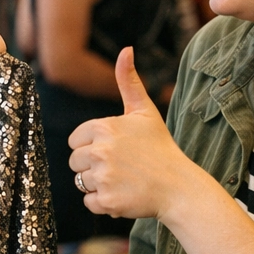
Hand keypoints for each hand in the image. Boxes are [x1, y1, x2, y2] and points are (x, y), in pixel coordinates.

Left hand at [68, 49, 196, 220]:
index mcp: (104, 128)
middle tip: (121, 167)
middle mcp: (100, 151)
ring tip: (124, 180)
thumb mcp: (145, 112)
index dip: (92, 146)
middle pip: (75, 162)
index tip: (116, 150)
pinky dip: (103, 203)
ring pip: (81, 182)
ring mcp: (103, 177)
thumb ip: (129, 81)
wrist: (179, 187)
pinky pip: (89, 202)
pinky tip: (124, 194)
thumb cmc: (160, 148)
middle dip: (92, 166)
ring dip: (98, 185)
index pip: (76, 140)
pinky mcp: (106, 201)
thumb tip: (126, 49)